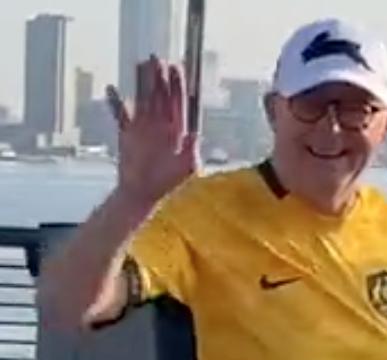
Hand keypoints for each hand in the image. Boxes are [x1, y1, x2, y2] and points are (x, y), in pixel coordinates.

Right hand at [106, 55, 197, 209]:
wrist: (143, 193)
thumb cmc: (167, 183)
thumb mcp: (187, 168)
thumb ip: (192, 151)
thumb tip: (196, 134)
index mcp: (177, 130)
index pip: (179, 103)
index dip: (178, 86)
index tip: (177, 70)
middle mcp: (161, 125)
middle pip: (161, 96)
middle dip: (160, 78)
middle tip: (158, 59)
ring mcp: (144, 127)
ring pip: (143, 99)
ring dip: (142, 83)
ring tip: (140, 65)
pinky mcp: (127, 133)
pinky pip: (120, 114)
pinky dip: (115, 103)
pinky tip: (111, 90)